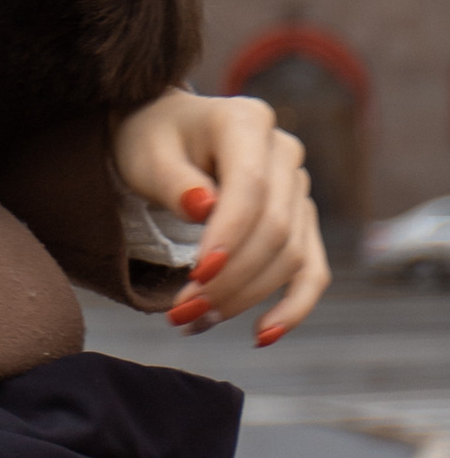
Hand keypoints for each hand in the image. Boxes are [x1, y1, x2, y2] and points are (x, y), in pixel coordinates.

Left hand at [112, 88, 330, 342]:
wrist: (167, 134)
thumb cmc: (152, 141)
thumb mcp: (146, 154)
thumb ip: (173, 180)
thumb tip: (204, 207)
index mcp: (246, 122)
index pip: (251, 188)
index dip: (228, 238)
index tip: (195, 278)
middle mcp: (283, 151)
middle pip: (274, 228)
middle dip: (230, 279)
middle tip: (181, 312)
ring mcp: (297, 186)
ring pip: (291, 255)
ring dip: (247, 297)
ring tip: (195, 321)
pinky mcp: (301, 219)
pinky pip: (311, 269)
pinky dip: (293, 306)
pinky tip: (262, 335)